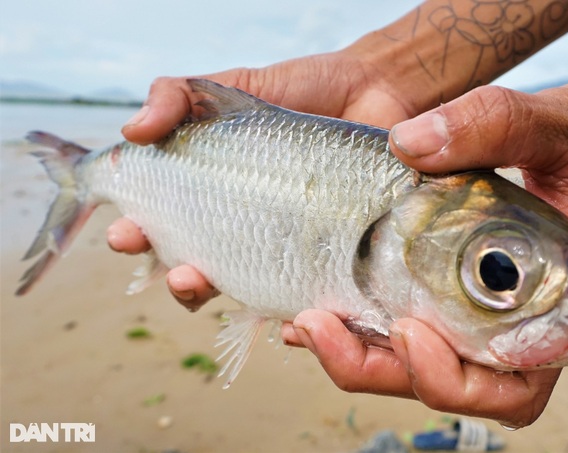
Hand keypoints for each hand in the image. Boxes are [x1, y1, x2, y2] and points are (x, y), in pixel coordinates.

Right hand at [109, 50, 417, 307]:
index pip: (160, 227)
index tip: (124, 231)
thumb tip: (130, 131)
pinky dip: (295, 319)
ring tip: (207, 284)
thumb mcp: (233, 84)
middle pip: (196, 272)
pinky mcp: (331, 261)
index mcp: (210, 195)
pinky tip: (288, 320)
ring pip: (244, 294)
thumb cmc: (298, 91)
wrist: (373, 90)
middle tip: (177, 270)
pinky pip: (311, 300)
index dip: (135, 236)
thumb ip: (177, 97)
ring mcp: (285, 249)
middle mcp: (242, 230)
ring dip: (222, 300)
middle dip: (175, 278)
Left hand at [281, 77, 567, 425]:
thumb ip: (494, 126)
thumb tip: (407, 143)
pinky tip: (323, 298)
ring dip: (363, 352)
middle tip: (317, 327)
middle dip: (378, 368)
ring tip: (307, 319)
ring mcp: (490, 304)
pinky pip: (416, 317)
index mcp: (563, 308)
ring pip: (423, 359)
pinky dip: (368, 321)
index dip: (451, 379)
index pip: (509, 382)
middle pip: (449, 382)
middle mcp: (522, 319)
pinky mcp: (465, 280)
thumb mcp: (562, 124)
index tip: (407, 332)